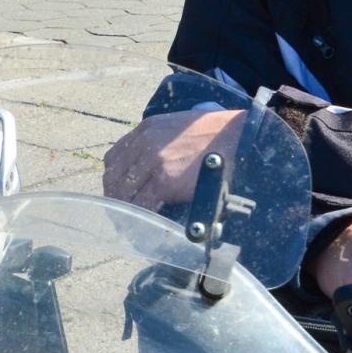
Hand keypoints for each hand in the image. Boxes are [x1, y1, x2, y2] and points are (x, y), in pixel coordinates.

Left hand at [103, 109, 245, 210]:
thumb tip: (157, 164)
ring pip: (125, 192)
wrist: (238, 137)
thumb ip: (162, 142)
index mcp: (147, 129)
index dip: (113, 177)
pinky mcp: (165, 181)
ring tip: (129, 223)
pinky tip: (143, 224)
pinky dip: (140, 217)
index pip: (115, 156)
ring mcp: (153, 162)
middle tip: (121, 212)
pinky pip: (143, 204)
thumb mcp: (180, 127)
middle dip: (116, 196)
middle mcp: (145, 143)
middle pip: (115, 176)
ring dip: (125, 210)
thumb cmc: (217, 133)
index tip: (118, 191)